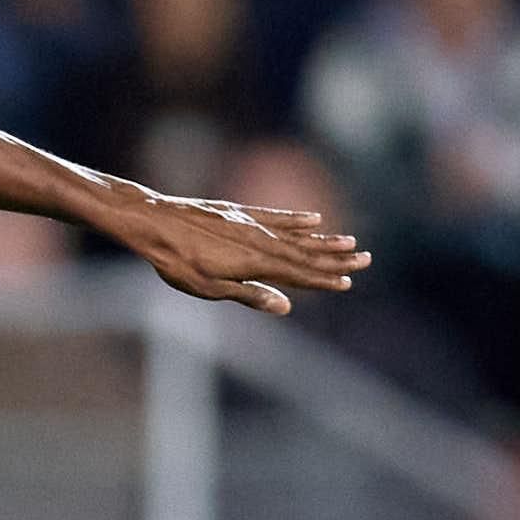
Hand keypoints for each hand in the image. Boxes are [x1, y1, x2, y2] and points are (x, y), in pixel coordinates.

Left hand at [112, 191, 365, 317]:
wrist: (154, 221)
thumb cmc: (176, 261)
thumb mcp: (209, 288)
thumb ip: (249, 295)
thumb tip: (285, 307)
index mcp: (255, 262)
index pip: (299, 273)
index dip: (325, 279)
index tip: (349, 281)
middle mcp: (259, 240)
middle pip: (306, 252)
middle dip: (336, 258)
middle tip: (366, 258)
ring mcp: (251, 223)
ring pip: (296, 234)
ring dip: (324, 239)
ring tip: (349, 241)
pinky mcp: (239, 213)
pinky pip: (276, 216)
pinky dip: (297, 219)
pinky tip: (314, 218)